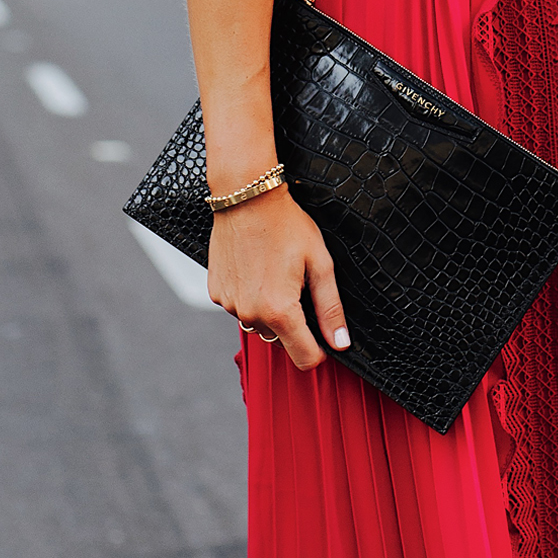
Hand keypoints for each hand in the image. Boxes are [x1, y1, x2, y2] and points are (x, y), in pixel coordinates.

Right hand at [207, 184, 349, 370]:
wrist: (247, 199)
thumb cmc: (286, 226)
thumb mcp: (320, 264)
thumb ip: (330, 309)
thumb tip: (340, 342)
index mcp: (280, 311)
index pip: (304, 358)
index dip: (318, 351)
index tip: (322, 336)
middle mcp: (251, 313)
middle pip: (281, 340)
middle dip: (293, 323)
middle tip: (296, 286)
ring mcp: (230, 304)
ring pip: (259, 324)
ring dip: (270, 309)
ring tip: (275, 274)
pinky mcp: (217, 293)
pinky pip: (240, 307)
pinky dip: (250, 297)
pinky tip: (257, 270)